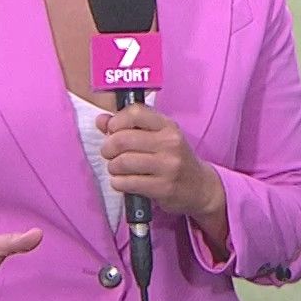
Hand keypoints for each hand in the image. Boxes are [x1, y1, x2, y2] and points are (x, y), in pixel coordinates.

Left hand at [96, 104, 225, 224]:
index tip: (112, 130)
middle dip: (108, 147)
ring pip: (122, 162)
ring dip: (112, 167)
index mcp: (168, 126)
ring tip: (116, 168)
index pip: (136, 113)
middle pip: (123, 139)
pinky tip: (122, 181)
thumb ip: (129, 127)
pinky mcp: (163, 188)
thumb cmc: (173, 158)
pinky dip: (118, 182)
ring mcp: (168, 166)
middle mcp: (170, 143)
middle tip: (109, 153)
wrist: (200, 187)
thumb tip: (101, 120)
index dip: (117, 121)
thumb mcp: (158, 137)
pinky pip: (127, 183)